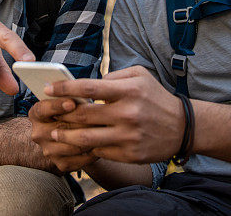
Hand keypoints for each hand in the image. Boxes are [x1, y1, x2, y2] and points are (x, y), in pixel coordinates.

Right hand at [28, 98, 98, 172]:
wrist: (72, 134)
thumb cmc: (74, 111)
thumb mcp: (70, 99)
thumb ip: (73, 94)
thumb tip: (84, 91)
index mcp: (37, 114)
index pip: (42, 109)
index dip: (57, 105)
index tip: (72, 102)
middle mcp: (38, 133)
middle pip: (60, 128)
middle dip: (82, 121)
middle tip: (100, 116)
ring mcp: (48, 150)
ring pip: (72, 145)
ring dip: (90, 138)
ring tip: (105, 130)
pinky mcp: (61, 164)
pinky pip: (80, 160)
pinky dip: (93, 152)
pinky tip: (103, 143)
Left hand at [45, 65, 183, 163]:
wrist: (182, 127)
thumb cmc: (156, 97)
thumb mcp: (139, 76)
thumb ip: (113, 76)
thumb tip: (89, 83)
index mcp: (127, 90)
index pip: (87, 87)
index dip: (64, 88)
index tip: (48, 88)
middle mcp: (127, 113)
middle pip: (82, 115)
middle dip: (60, 114)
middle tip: (47, 113)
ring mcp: (127, 136)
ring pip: (85, 137)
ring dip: (66, 135)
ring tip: (56, 132)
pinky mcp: (129, 154)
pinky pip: (99, 151)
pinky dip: (85, 147)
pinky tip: (76, 144)